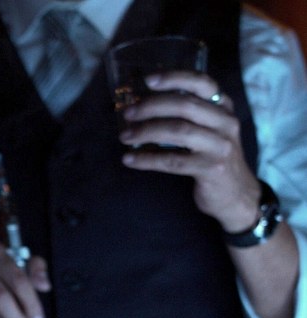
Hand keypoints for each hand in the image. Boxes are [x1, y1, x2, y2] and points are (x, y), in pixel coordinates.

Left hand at [119, 70, 260, 231]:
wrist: (236, 194)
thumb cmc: (212, 156)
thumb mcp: (208, 129)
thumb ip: (186, 115)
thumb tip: (141, 106)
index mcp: (223, 107)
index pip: (201, 83)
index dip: (174, 78)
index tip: (148, 80)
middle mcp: (225, 122)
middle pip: (184, 105)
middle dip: (151, 107)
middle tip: (127, 113)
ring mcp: (220, 145)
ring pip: (178, 131)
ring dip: (145, 132)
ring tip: (125, 137)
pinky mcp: (211, 168)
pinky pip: (172, 160)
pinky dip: (147, 159)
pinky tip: (129, 159)